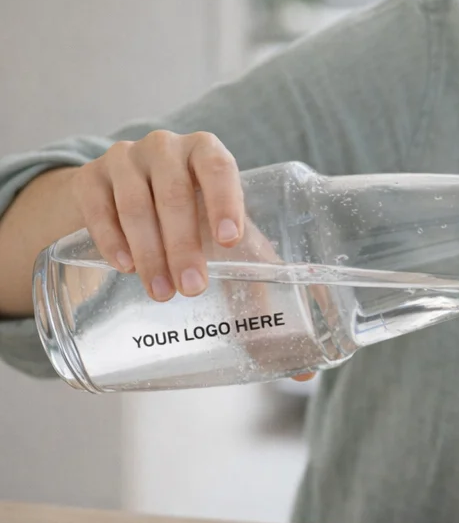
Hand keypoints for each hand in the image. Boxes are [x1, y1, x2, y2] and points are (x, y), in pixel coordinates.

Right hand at [71, 130, 315, 381]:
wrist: (131, 197)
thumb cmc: (198, 223)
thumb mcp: (233, 246)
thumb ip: (266, 292)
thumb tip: (306, 373)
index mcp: (210, 156)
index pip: (219, 168)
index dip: (224, 200)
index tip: (230, 241)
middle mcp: (168, 149)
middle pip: (173, 193)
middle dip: (183, 244)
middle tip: (190, 288)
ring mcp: (125, 159)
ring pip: (134, 202)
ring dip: (148, 249)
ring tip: (160, 292)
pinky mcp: (88, 178)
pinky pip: (96, 204)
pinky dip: (109, 236)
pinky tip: (122, 266)